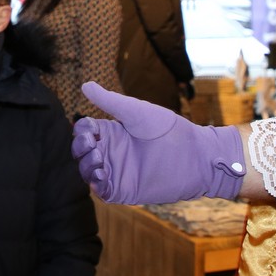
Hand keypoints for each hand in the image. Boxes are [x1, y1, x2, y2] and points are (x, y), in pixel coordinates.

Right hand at [71, 81, 245, 203]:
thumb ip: (110, 101)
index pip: (85, 132)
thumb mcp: (136, 112)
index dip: (81, 130)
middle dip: (80, 147)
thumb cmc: (170, 130)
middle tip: (93, 143)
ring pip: (88, 171)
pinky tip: (101, 174)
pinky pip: (102, 190)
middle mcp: (113, 152)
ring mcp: (118, 171)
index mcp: (114, 132)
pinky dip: (95, 183)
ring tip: (99, 158)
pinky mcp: (125, 190)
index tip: (89, 129)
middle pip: (82, 152)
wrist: (195, 156)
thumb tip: (84, 85)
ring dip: (85, 165)